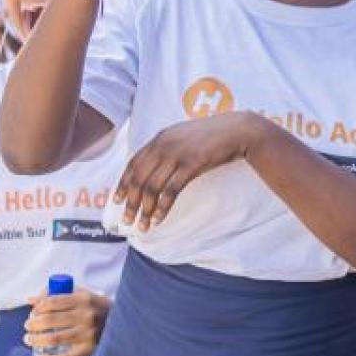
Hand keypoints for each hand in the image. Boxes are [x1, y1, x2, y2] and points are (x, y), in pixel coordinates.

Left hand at [23, 288, 110, 355]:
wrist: (124, 324)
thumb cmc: (96, 308)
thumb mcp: (82, 295)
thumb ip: (58, 295)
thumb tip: (31, 300)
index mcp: (83, 299)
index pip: (52, 301)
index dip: (38, 307)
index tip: (33, 312)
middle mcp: (85, 316)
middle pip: (49, 320)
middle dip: (33, 324)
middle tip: (28, 325)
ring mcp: (86, 334)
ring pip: (53, 339)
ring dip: (35, 340)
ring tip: (28, 339)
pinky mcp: (88, 350)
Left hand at [115, 111, 263, 230]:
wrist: (238, 130)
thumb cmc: (212, 136)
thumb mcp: (184, 136)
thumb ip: (167, 147)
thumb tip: (154, 167)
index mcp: (160, 138)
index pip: (133, 163)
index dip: (123, 183)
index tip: (117, 200)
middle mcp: (164, 145)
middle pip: (139, 178)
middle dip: (131, 203)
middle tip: (127, 221)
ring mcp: (177, 154)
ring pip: (152, 187)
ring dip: (145, 210)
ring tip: (143, 226)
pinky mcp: (191, 164)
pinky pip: (171, 190)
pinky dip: (162, 207)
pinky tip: (159, 219)